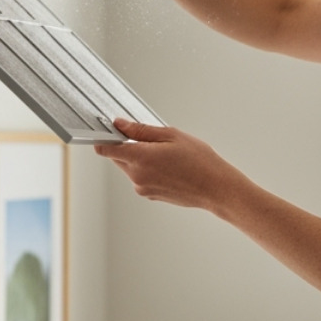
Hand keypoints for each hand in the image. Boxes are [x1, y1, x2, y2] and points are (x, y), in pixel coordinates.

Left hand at [94, 119, 244, 211]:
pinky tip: (168, 166)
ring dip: (139, 158)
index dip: (104, 137)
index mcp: (140, 158)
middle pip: (117, 157)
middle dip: (126, 146)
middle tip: (150, 139)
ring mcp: (143, 188)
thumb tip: (120, 124)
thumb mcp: (171, 135)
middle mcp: (137, 176)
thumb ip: (141, 130)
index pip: (105, 148)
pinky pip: (140, 178)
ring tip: (166, 154)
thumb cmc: (200, 161)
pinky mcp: (150, 195)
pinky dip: (148, 169)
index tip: (109, 130)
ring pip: (129, 167)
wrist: (216, 188)